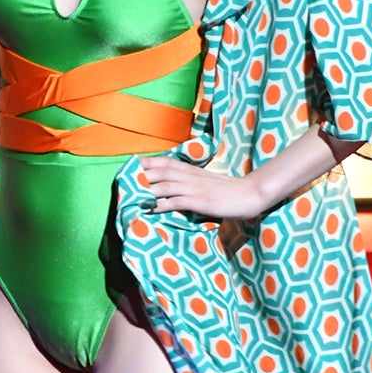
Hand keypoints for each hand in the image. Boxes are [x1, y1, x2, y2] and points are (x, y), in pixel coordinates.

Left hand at [139, 155, 264, 220]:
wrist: (249, 193)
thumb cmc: (227, 189)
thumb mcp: (205, 181)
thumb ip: (189, 181)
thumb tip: (174, 186)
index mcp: (190, 169)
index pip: (163, 162)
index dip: (145, 163)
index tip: (130, 165)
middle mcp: (189, 176)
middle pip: (159, 172)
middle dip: (139, 176)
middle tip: (122, 181)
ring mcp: (193, 188)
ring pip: (164, 186)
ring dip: (146, 191)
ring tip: (129, 196)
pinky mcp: (199, 201)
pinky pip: (176, 202)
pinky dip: (162, 205)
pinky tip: (150, 210)